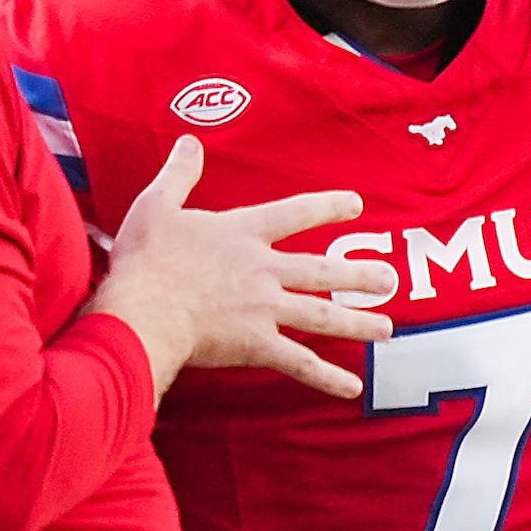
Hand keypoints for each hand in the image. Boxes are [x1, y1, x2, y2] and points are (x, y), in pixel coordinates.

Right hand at [90, 136, 397, 398]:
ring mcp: (265, 308)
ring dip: (358, 323)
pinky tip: (352, 388)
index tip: (357, 204)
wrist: (142, 310)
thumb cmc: (145, 260)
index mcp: (243, 235)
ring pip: (323, 315)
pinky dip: (327, 377)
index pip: (295, 213)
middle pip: (323, 270)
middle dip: (359, 275)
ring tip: (387, 329)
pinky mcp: (257, 344)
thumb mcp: (157, 205)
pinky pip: (300, 363)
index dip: (328, 206)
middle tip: (388, 278)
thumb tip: (189, 142)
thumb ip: (179, 173)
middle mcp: (264, 269)